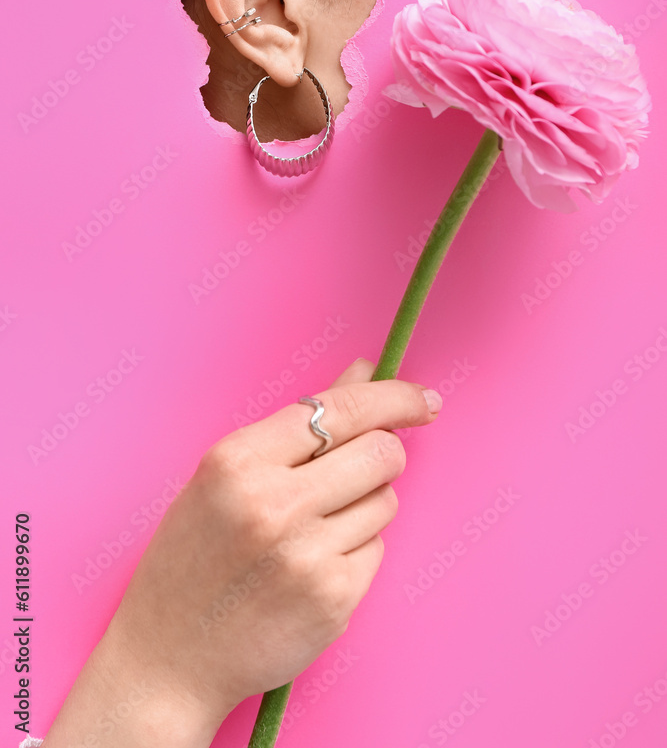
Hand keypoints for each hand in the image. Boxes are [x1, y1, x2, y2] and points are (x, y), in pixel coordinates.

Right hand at [42, 357, 441, 747]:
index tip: (424, 401)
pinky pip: (378, 549)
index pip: (339, 409)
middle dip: (383, 455)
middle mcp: (274, 504)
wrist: (167, 658)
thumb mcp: (227, 476)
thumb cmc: (193, 557)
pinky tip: (314, 566)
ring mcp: (306, 556)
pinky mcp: (333, 600)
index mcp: (238, 460)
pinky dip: (357, 550)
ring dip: (365, 505)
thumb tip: (363, 372)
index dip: (394, 397)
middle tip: (359, 471)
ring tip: (314, 529)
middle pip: (381, 452)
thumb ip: (298, 423)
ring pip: (386, 501)